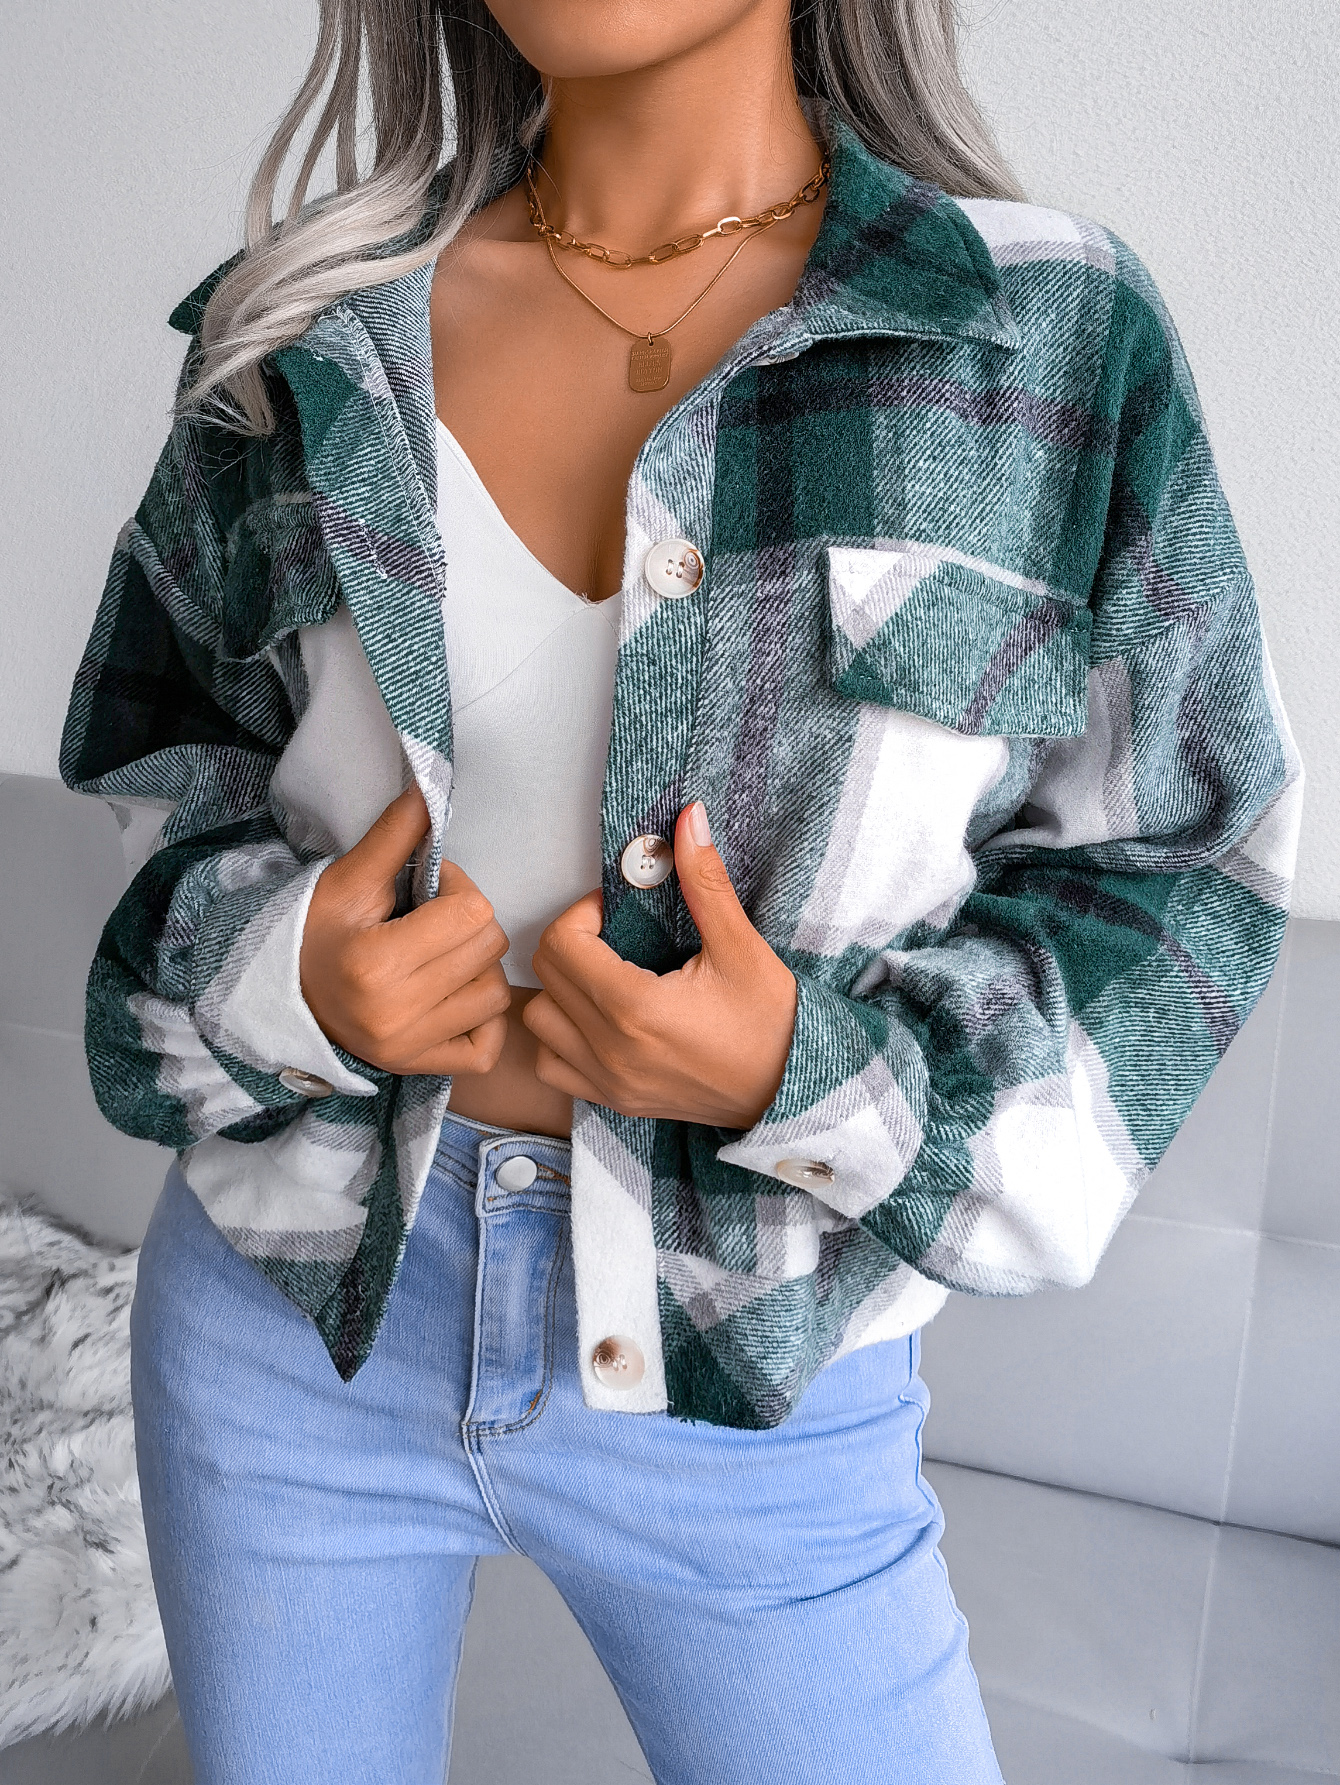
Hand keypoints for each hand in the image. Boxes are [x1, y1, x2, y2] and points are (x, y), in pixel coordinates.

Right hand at [300, 783, 510, 1075]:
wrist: (285, 997)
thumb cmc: (316, 933)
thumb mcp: (349, 880)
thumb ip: (395, 835)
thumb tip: (430, 786)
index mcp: (376, 963)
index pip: (472, 912)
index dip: (458, 890)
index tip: (429, 892)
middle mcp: (395, 1013)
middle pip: (489, 948)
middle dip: (469, 924)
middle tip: (432, 922)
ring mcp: (409, 1048)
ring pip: (496, 993)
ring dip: (477, 969)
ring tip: (439, 959)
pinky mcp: (419, 1069)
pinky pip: (488, 1044)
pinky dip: (481, 1020)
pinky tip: (451, 998)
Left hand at [522, 801, 796, 1127]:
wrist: (792, 1093)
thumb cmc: (772, 1024)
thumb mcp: (741, 948)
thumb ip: (705, 882)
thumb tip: (689, 819)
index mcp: (635, 1008)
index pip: (562, 944)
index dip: (583, 913)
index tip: (616, 909)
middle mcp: (610, 1050)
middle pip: (545, 976)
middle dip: (571, 942)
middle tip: (612, 934)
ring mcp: (607, 1081)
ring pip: (539, 1021)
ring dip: (559, 990)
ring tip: (602, 974)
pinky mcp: (614, 1100)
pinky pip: (552, 1065)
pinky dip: (561, 1037)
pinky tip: (597, 1019)